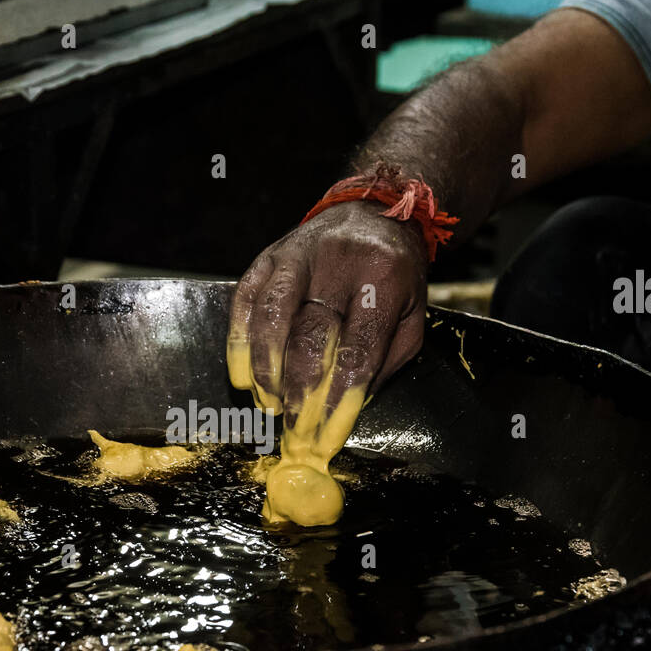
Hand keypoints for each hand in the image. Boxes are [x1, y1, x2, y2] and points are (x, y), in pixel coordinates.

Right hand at [227, 199, 428, 423]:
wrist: (374, 213)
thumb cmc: (394, 276)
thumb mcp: (411, 317)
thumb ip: (384, 362)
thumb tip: (345, 408)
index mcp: (383, 277)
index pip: (358, 349)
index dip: (338, 399)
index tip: (326, 437)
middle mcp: (338, 261)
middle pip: (311, 335)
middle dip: (301, 391)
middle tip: (295, 430)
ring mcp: (298, 255)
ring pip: (272, 316)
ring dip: (267, 369)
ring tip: (269, 405)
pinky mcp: (269, 256)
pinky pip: (246, 300)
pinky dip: (239, 341)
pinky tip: (242, 375)